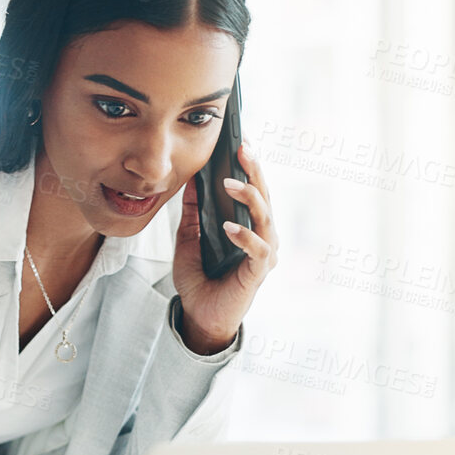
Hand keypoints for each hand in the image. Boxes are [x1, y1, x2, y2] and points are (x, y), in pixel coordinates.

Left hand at [171, 140, 278, 352]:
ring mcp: (264, 254)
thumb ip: (193, 212)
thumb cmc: (199, 278)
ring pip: (266, 217)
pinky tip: (229, 226)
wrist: (198, 315)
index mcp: (249, 224)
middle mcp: (263, 235)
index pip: (253, 188)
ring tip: (229, 183)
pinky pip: (259, 250)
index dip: (250, 164)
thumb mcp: (189, 238)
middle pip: (264, 196)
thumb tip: (192, 180)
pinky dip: (245, 236)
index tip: (241, 139)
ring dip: (249, 197)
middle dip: (254, 170)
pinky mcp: (258, 273)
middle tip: (243, 147)